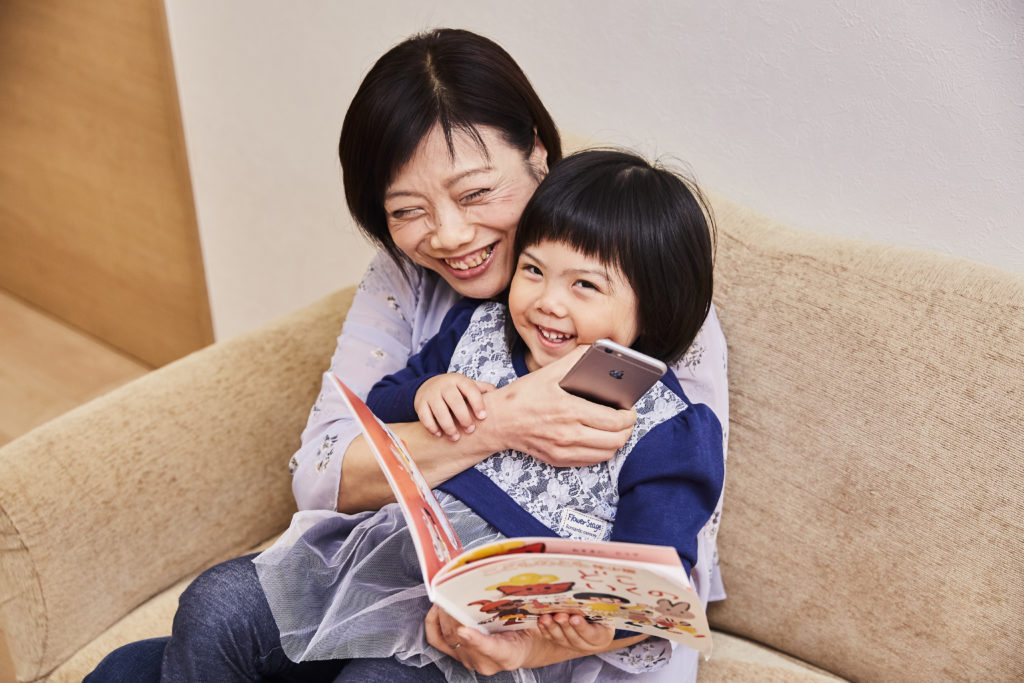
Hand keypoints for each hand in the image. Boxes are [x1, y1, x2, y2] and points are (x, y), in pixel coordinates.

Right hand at [414, 373, 495, 440]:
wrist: (429, 385)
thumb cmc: (456, 390)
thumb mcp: (469, 386)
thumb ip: (484, 390)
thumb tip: (503, 396)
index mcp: (459, 380)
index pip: (470, 390)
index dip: (478, 403)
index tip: (483, 417)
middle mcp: (444, 385)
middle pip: (455, 401)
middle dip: (464, 417)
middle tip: (470, 430)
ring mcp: (431, 394)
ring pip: (439, 410)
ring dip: (448, 426)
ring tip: (456, 437)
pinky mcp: (420, 403)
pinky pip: (425, 416)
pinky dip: (432, 427)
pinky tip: (440, 434)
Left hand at [425, 605, 618, 673]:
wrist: (527, 646)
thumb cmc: (532, 628)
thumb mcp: (539, 616)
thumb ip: (531, 603)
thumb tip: (529, 576)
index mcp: (508, 655)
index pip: (490, 650)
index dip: (475, 640)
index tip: (464, 629)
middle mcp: (486, 662)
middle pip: (461, 638)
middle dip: (453, 613)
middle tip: (450, 590)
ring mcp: (470, 659)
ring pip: (448, 637)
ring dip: (443, 614)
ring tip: (445, 592)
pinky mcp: (458, 653)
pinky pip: (438, 640)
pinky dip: (433, 622)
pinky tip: (436, 607)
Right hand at [482, 347, 636, 465]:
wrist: (499, 421)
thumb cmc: (523, 395)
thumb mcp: (548, 372)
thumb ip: (577, 358)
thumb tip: (600, 348)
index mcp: (569, 409)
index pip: (614, 420)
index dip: (630, 416)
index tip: (630, 409)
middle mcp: (568, 433)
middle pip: (616, 439)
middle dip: (627, 428)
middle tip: (626, 418)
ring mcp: (563, 450)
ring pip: (606, 453)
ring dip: (616, 441)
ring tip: (615, 428)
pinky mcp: (558, 460)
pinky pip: (591, 460)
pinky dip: (601, 450)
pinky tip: (599, 437)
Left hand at [535, 612, 615, 653]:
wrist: (594, 615)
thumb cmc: (600, 608)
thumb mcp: (602, 607)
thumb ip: (596, 604)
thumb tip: (592, 590)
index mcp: (602, 636)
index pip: (593, 635)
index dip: (582, 627)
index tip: (574, 618)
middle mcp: (587, 644)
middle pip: (575, 639)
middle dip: (565, 626)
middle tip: (559, 615)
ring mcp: (572, 644)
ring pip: (561, 639)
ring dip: (552, 628)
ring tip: (546, 618)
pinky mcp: (560, 641)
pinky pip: (551, 638)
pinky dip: (545, 629)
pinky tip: (540, 621)